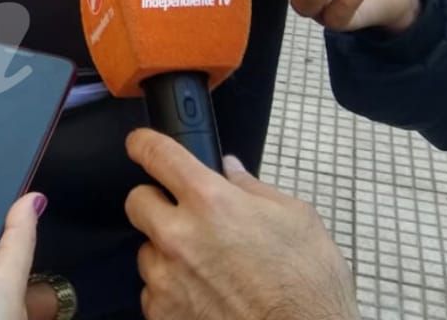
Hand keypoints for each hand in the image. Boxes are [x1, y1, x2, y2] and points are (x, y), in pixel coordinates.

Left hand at [124, 129, 356, 319]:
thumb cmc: (309, 287)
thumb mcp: (296, 220)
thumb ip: (253, 189)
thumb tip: (231, 171)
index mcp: (211, 201)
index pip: (156, 154)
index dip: (144, 144)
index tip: (140, 144)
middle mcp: (179, 236)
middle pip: (137, 201)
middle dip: (157, 203)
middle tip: (185, 217)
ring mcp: (166, 279)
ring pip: (146, 251)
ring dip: (168, 254)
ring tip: (207, 269)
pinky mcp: (162, 314)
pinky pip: (153, 293)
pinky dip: (173, 292)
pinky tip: (204, 297)